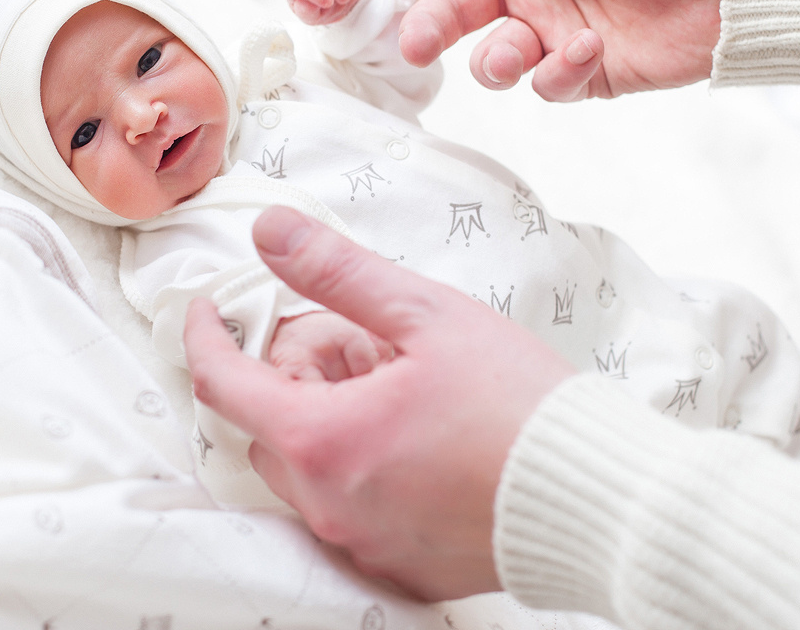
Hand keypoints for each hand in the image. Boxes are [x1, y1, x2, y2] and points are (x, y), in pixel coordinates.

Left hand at [184, 206, 574, 599]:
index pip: (222, 383)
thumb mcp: (426, 316)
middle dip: (294, 377)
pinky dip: (362, 468)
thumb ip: (337, 273)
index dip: (205, 336)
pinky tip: (420, 441)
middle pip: (268, 427)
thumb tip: (270, 233)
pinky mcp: (397, 566)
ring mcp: (362, 543)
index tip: (207, 309)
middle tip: (362, 345)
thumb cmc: (517, 403)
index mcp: (323, 440)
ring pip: (307, 470)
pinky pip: (349, 510)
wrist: (594, 496)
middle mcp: (328, 504)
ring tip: (403, 391)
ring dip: (329, 423)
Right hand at [298, 0, 721, 100]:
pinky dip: (556, 75)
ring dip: (496, 60)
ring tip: (524, 52)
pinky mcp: (575, 71)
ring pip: (487, 57)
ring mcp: (544, 26)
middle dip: (423, 28)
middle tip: (415, 45)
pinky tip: (589, 53)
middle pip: (444, 5)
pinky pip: (541, 85)